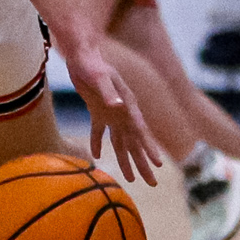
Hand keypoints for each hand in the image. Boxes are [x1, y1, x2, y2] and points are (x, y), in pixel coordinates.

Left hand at [56, 35, 162, 185]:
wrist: (82, 56)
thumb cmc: (93, 65)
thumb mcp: (100, 77)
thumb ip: (108, 91)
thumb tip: (117, 105)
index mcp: (128, 106)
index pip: (142, 131)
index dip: (149, 148)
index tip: (157, 164)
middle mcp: (123, 112)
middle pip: (135, 143)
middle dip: (143, 163)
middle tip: (152, 184)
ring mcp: (111, 113)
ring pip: (120, 142)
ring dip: (125, 159)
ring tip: (130, 179)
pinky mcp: (97, 111)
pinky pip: (98, 131)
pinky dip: (97, 143)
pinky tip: (97, 156)